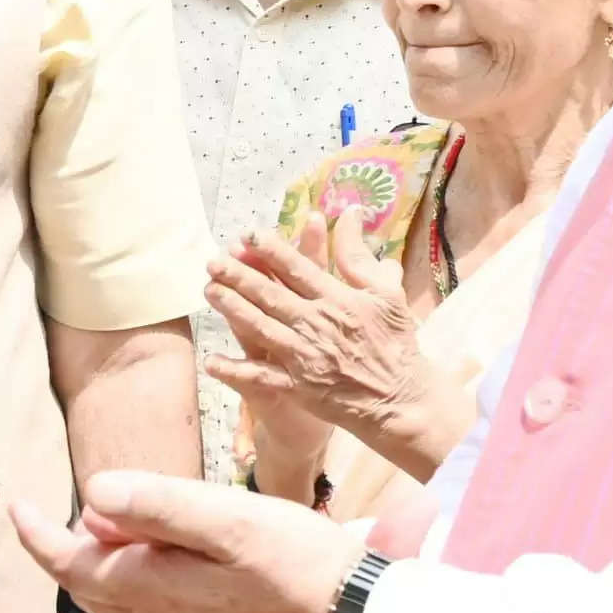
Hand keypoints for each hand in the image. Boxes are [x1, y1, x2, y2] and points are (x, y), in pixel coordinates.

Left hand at [13, 472, 362, 612]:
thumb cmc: (303, 568)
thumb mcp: (232, 521)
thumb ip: (160, 506)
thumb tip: (93, 495)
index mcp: (151, 592)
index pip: (70, 564)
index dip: (37, 536)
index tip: (14, 506)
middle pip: (91, 588)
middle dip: (71, 549)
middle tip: (75, 510)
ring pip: (120, 611)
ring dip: (105, 573)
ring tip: (118, 534)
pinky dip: (137, 595)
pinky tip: (162, 577)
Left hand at [207, 209, 427, 446]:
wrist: (403, 399)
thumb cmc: (396, 343)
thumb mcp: (387, 294)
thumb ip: (360, 257)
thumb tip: (349, 214)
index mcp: (339, 300)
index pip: (300, 269)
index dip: (272, 251)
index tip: (248, 235)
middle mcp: (318, 324)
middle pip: (272, 295)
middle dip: (240, 276)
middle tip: (213, 261)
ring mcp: (306, 356)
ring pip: (262, 328)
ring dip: (233, 309)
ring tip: (209, 292)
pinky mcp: (300, 386)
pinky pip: (262, 378)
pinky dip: (236, 370)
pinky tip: (212, 361)